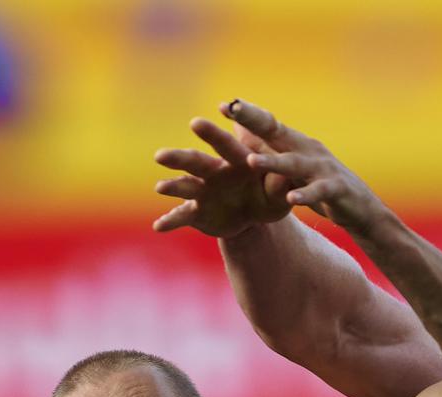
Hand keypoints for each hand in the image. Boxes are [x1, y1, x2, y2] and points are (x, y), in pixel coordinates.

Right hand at [153, 108, 293, 237]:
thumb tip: (283, 177)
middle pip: (195, 162)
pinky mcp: (196, 212)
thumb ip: (279, 185)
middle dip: (179, 158)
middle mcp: (214, 172)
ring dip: (171, 186)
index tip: (195, 123)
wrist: (254, 217)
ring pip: (184, 186)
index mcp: (235, 160)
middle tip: (160, 155)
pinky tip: (158, 227)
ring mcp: (202, 192)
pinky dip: (170, 221)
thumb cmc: (269, 195)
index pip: (224, 144)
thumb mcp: (279, 193)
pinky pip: (181, 216)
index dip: (211, 134)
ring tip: (160, 187)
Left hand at [221, 99, 393, 236]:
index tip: (223, 106)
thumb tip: (237, 128)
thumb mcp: (290, 166)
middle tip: (233, 111)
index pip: (267, 124)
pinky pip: (318, 191)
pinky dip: (305, 195)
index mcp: (294, 143)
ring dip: (272, 162)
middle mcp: (308, 149)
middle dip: (254, 120)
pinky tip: (291, 200)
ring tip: (250, 162)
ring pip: (294, 163)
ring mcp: (323, 167)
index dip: (247, 114)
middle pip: (277, 132)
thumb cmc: (318, 185)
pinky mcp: (336, 189)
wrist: (360, 209)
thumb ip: (267, 148)